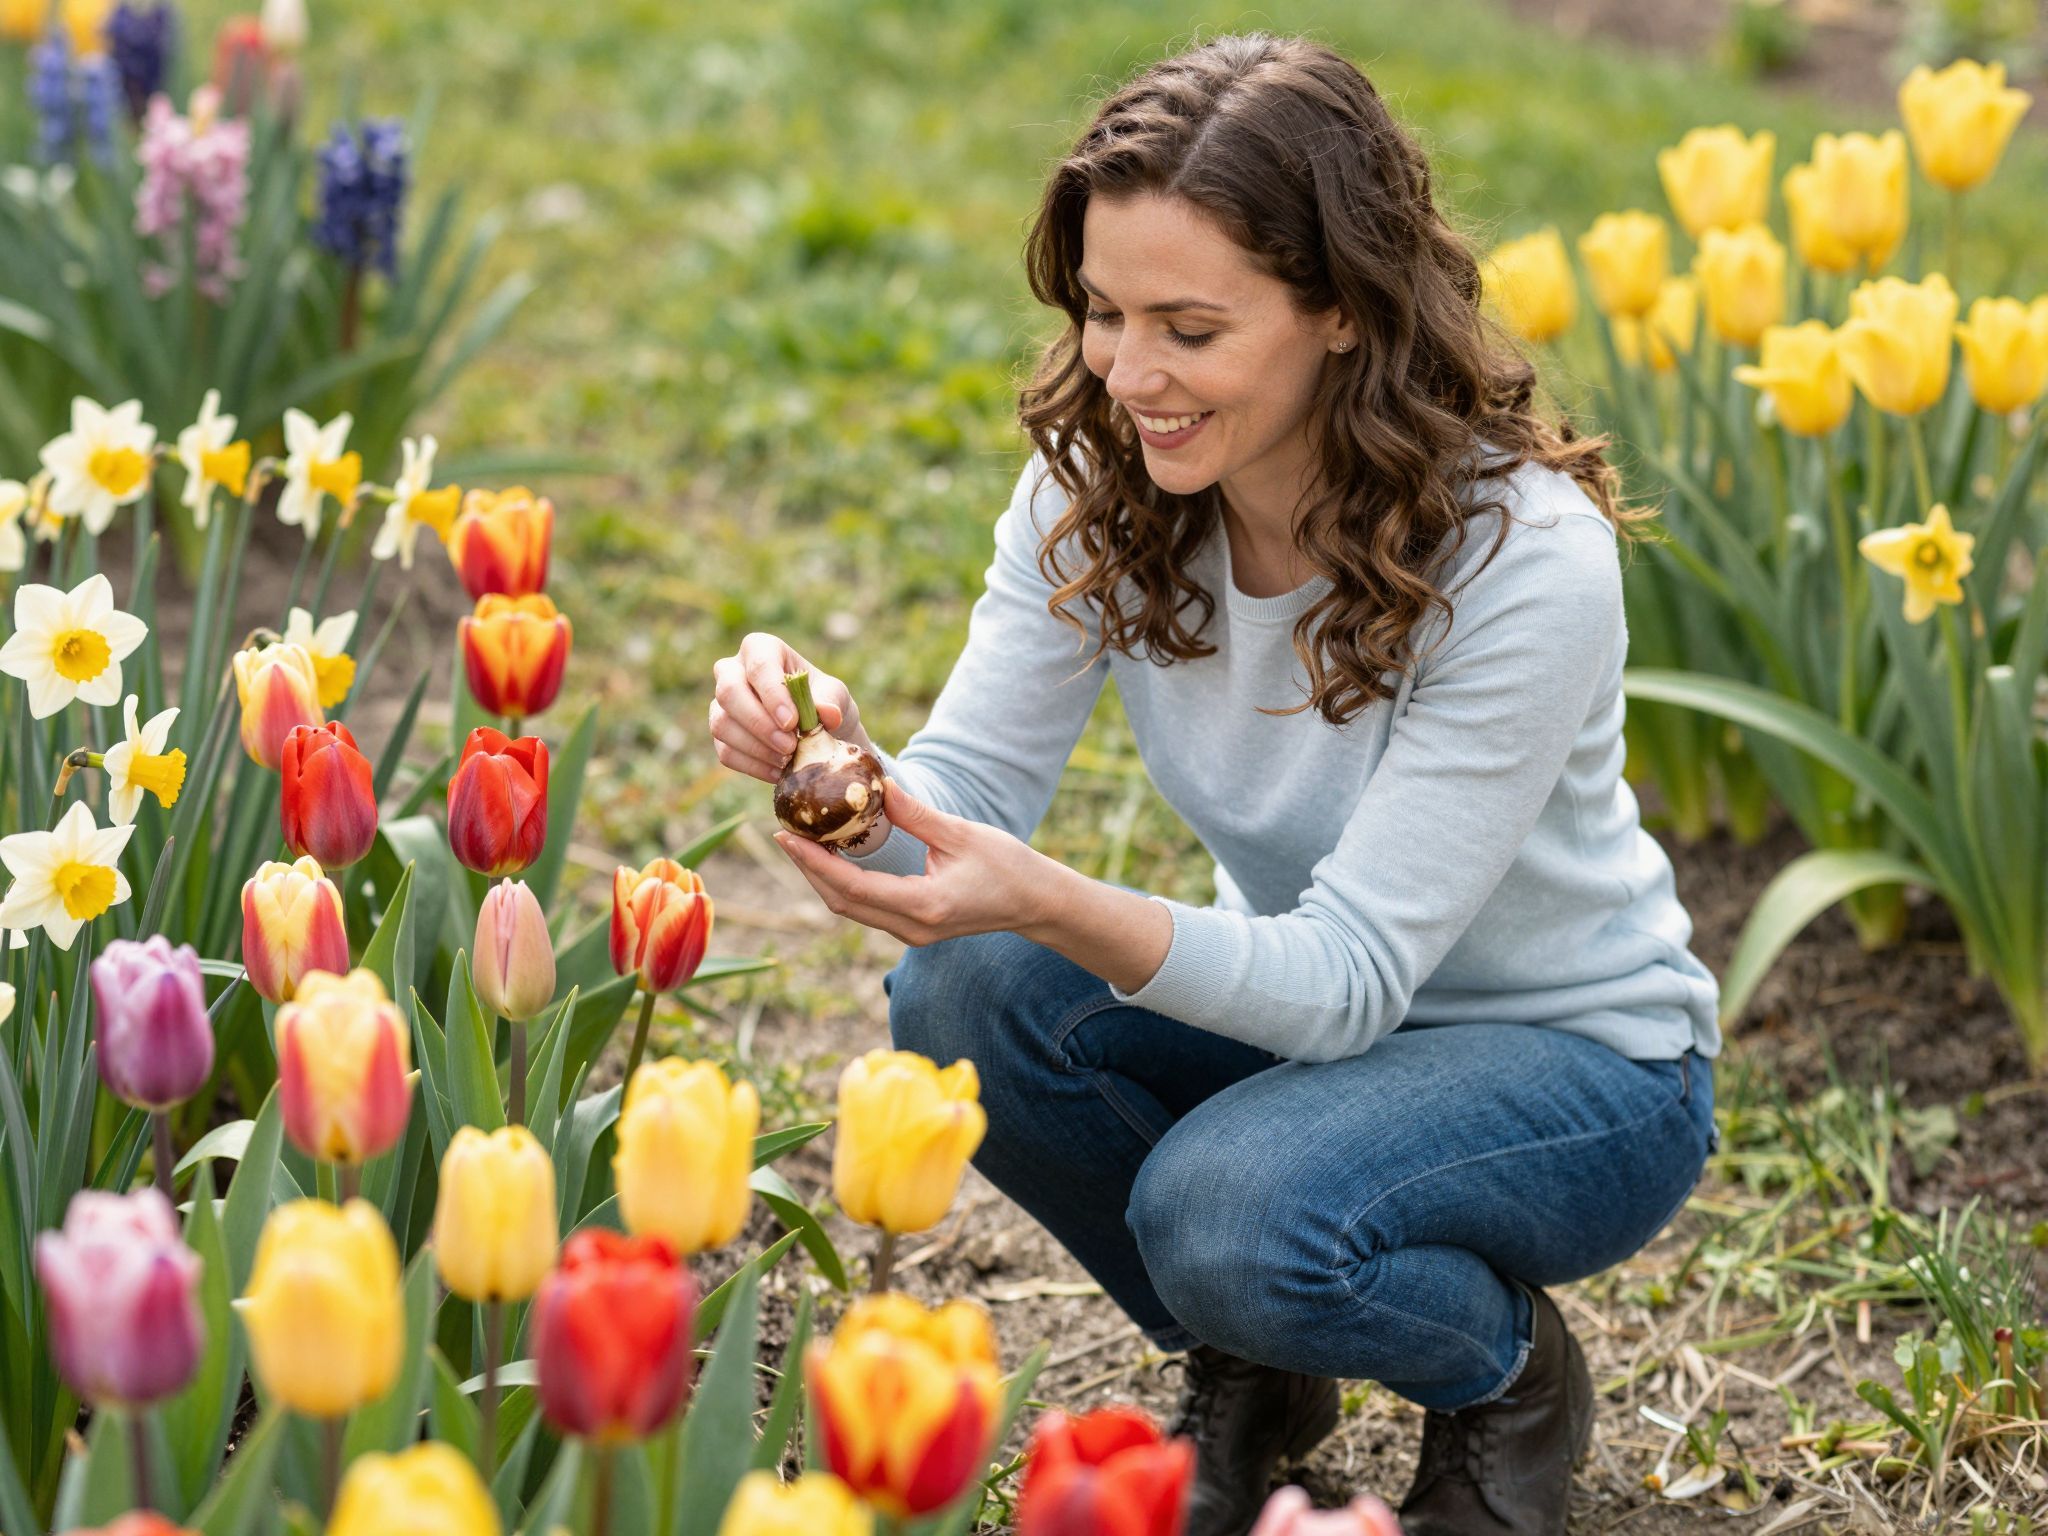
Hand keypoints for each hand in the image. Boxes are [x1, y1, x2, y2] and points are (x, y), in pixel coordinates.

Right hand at [709, 631, 869, 782]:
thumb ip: (831, 700)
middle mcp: (732, 671)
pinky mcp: (721, 735)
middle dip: (759, 723)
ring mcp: (722, 704)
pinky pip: (726, 752)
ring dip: (757, 748)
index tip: (793, 722)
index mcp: (761, 649)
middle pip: (728, 692)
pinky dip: (754, 765)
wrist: (816, 730)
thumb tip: (828, 713)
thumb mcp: (835, 696)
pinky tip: (779, 771)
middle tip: (789, 745)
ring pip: (722, 724)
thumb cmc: (823, 701)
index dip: (772, 694)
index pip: (759, 664)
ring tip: (789, 759)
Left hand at [773, 779, 1050, 945]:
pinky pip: (867, 908)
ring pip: (851, 909)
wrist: (1037, 904)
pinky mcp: (914, 929)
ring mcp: (911, 933)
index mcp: (923, 905)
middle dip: (809, 870)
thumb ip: (916, 814)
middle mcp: (911, 928)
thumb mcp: (962, 833)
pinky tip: (834, 858)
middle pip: (842, 903)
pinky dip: (844, 884)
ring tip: (802, 842)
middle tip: (785, 834)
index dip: (814, 863)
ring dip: (823, 878)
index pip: (852, 887)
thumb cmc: (1008, 867)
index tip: (787, 836)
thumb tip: (877, 786)